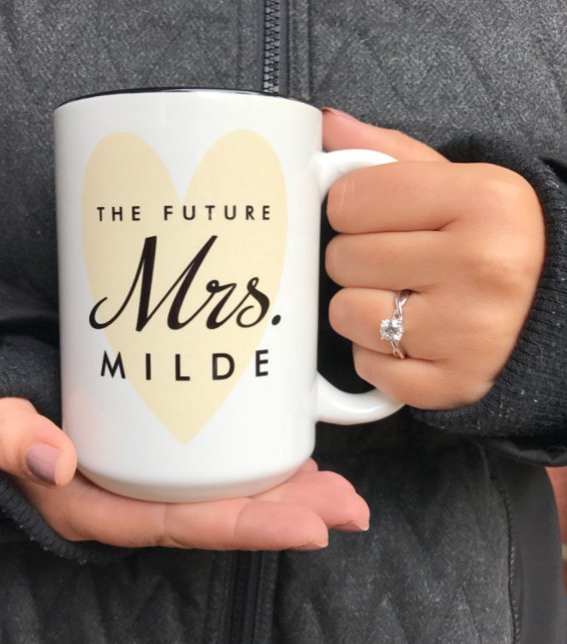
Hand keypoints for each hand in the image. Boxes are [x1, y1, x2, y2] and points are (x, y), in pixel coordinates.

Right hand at [0, 397, 369, 549]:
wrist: (14, 409)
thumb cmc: (9, 424)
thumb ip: (12, 439)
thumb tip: (52, 456)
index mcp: (106, 509)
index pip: (185, 525)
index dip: (248, 527)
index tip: (309, 526)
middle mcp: (141, 503)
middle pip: (224, 515)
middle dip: (291, 515)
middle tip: (349, 506)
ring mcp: (158, 481)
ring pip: (231, 493)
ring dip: (290, 492)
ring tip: (342, 492)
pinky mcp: (169, 456)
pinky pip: (223, 469)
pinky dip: (265, 466)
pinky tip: (300, 458)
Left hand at [323, 108, 544, 408]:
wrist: (549, 310)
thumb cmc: (490, 241)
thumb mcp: (457, 183)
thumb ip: (388, 154)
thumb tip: (327, 123)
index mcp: (484, 201)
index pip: (349, 200)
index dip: (351, 209)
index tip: (377, 217)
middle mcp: (482, 267)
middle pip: (342, 258)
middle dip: (358, 259)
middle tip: (399, 262)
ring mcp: (468, 334)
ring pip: (346, 314)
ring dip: (363, 309)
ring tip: (405, 301)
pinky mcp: (451, 385)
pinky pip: (367, 365)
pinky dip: (378, 355)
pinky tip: (414, 339)